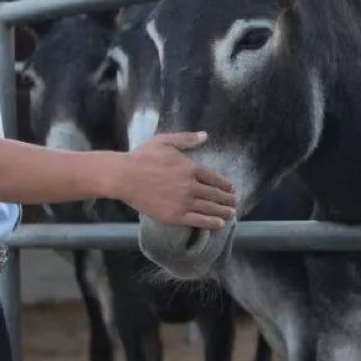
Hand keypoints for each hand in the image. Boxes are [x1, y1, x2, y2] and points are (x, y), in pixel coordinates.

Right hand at [114, 132, 236, 228]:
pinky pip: (198, 221)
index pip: (214, 177)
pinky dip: (211, 223)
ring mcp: (183, 202)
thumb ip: (186, 139)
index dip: (224, 184)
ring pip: (209, 208)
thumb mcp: (165, 141)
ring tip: (231, 214)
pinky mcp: (175, 216)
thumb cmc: (143, 157)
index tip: (231, 188)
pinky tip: (219, 224)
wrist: (125, 177)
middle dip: (227, 199)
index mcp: (190, 168)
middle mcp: (190, 186)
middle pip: (214, 194)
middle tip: (235, 202)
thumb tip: (205, 135)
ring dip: (223, 212)